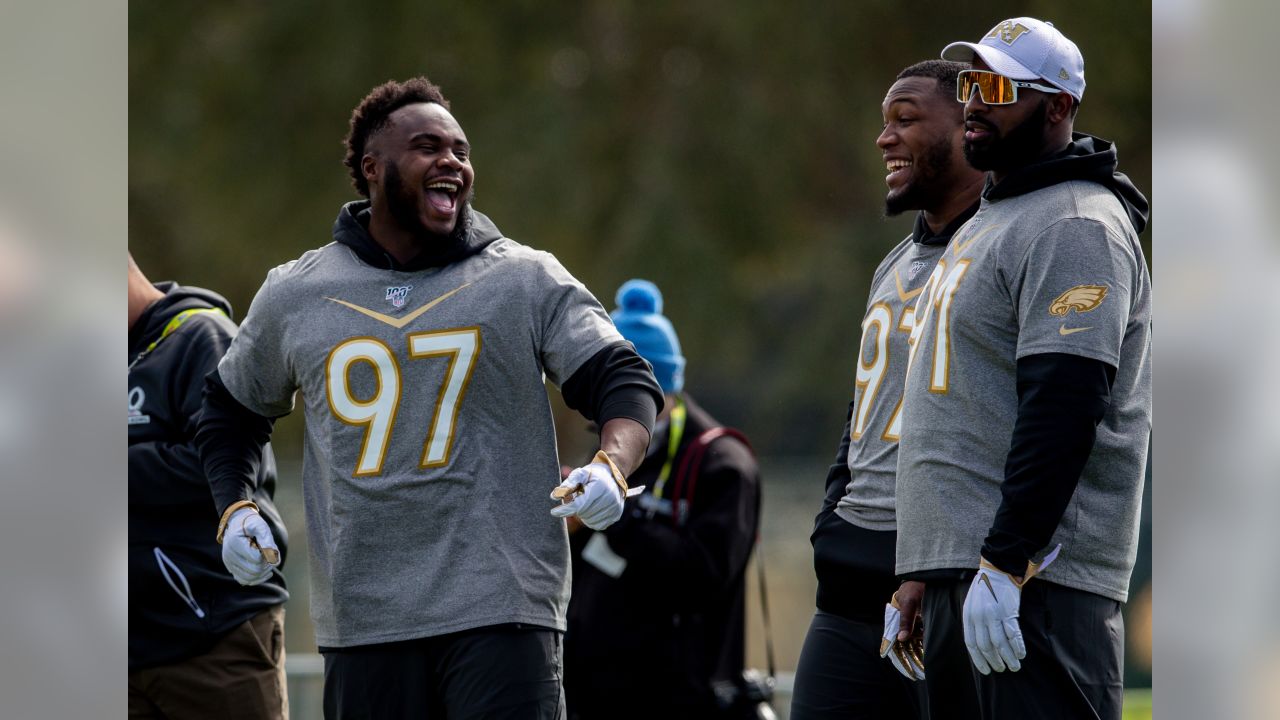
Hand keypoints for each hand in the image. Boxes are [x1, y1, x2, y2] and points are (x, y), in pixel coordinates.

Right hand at [221, 507, 278, 584]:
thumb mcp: (261, 526)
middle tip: (271, 555)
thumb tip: (275, 562)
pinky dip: (256, 579)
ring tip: (268, 563)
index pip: (256, 559)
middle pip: (254, 571)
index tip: (268, 546)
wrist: (237, 523)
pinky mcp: (231, 568)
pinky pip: (244, 580)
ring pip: (249, 579)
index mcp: (235, 543)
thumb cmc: (251, 523)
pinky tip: (265, 571)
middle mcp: (229, 556)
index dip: (267, 555)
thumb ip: (268, 542)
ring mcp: (229, 564)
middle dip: (266, 565)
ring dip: (263, 574)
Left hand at [549, 462, 622, 529]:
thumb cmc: (593, 474)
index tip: (553, 511)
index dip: (564, 510)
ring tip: (585, 503)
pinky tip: (591, 510)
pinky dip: (591, 520)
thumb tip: (553, 496)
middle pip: (582, 513)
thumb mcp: (580, 474)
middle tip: (576, 499)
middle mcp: (609, 499)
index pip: (578, 505)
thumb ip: (567, 484)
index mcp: (599, 487)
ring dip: (583, 515)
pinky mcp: (616, 515)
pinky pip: (597, 525)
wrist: (614, 476)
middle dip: (575, 509)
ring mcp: (614, 508)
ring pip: (589, 521)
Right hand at [880, 582, 925, 679]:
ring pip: (912, 644)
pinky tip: (928, 658)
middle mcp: (901, 623)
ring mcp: (911, 624)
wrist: (927, 577)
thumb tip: (901, 639)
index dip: (896, 655)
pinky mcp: (920, 623)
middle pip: (902, 646)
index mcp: (894, 619)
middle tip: (916, 674)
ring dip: (917, 656)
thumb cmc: (914, 588)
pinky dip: (923, 648)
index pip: (892, 641)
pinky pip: (921, 639)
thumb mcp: (909, 603)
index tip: (903, 669)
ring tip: (923, 670)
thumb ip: (905, 620)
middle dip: (909, 660)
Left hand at [961, 546, 1059, 673]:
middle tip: (1002, 669)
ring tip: (1014, 666)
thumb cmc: (985, 588)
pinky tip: (1021, 654)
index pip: (971, 644)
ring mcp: (994, 615)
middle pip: (986, 646)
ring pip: (1000, 644)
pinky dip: (1017, 647)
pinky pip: (1013, 635)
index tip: (986, 670)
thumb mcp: (971, 604)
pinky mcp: (1008, 612)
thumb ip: (973, 622)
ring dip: (1008, 658)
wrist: (998, 570)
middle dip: (994, 661)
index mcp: (968, 616)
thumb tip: (978, 645)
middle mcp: (979, 617)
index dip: (979, 659)